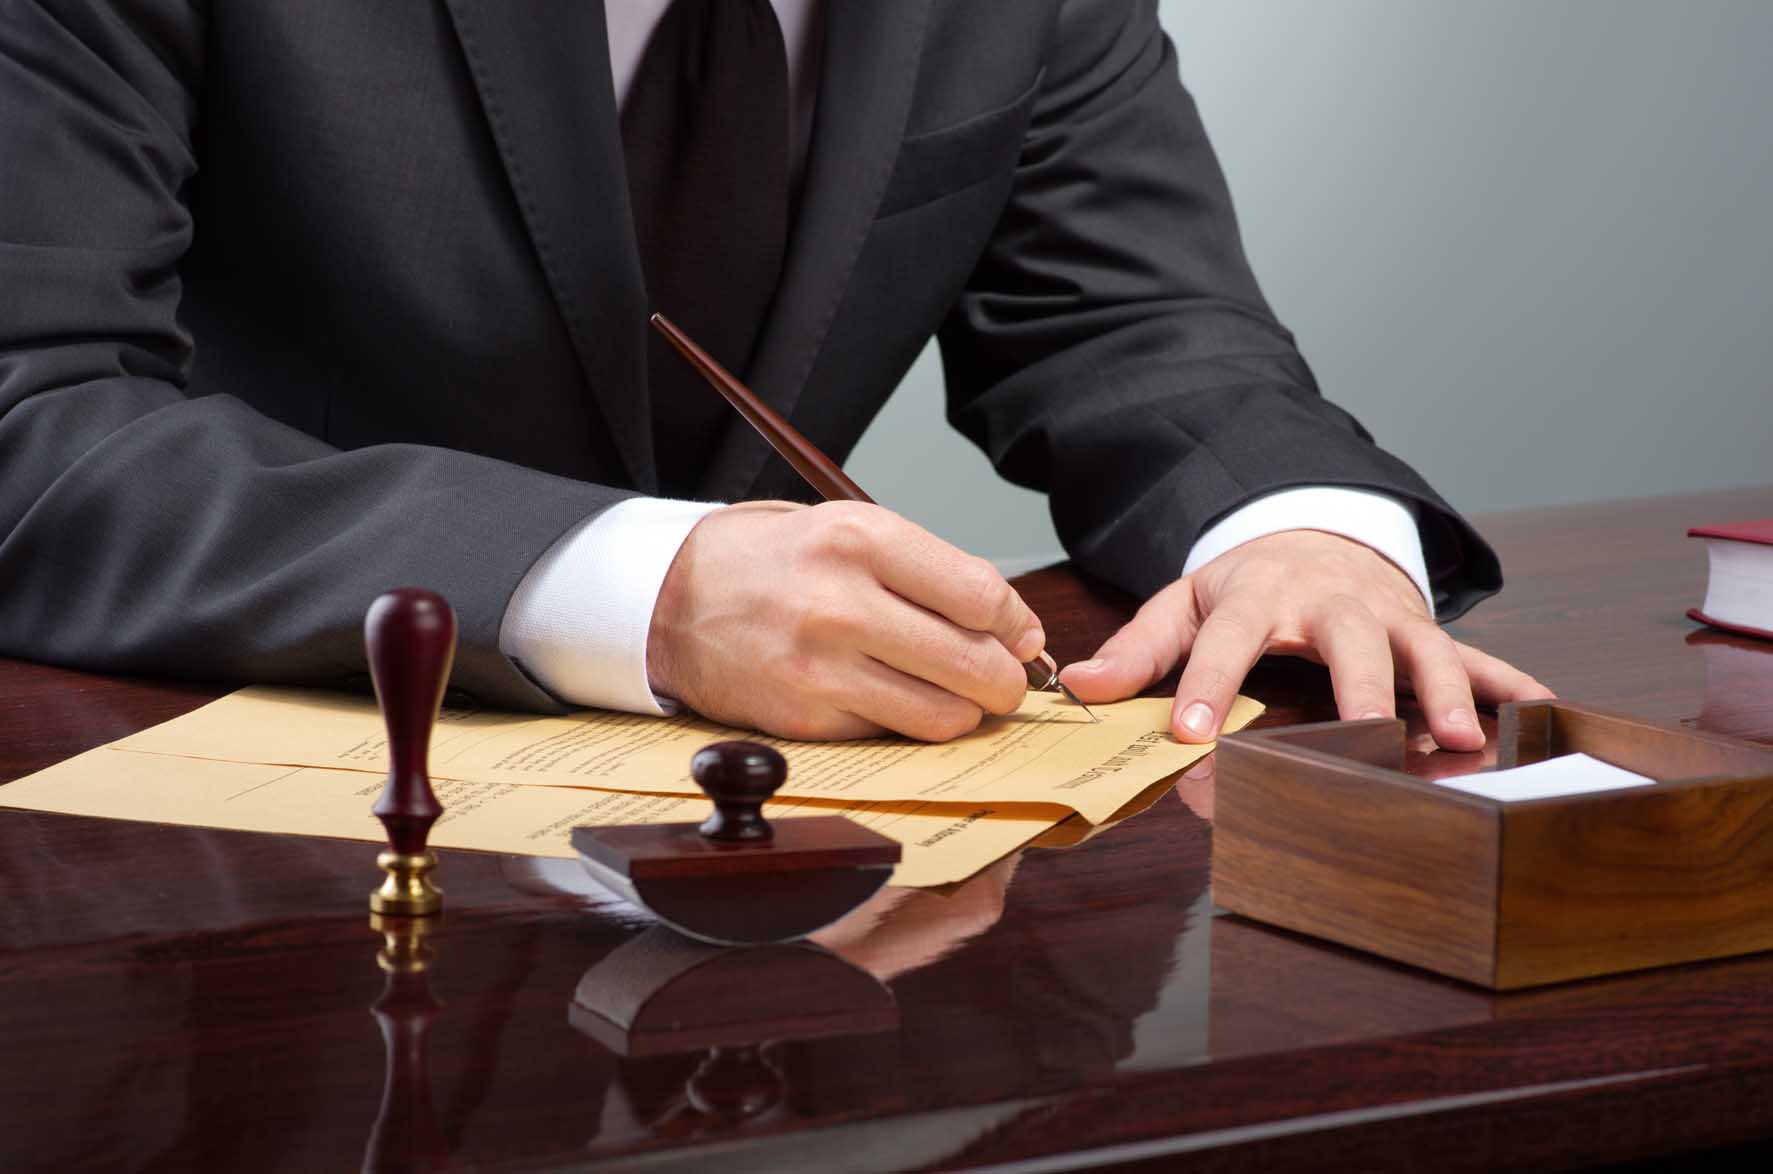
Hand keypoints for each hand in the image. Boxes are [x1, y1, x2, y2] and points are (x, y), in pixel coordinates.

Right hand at [648, 500, 1044, 740]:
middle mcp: (841, 603)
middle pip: (973, 663)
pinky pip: (892, 733)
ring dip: (964, 712)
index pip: (981, 595)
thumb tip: (1012, 627)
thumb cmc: (773, 561)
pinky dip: (907, 723)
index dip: (1017, 625)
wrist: (670, 599)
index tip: (1022, 636)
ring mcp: (821, 667)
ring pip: (942, 714)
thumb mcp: (847, 529)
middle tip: (1004, 680)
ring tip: (956, 694)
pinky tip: (893, 699)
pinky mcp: (805, 717)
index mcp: (859, 539)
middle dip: (1005, 681)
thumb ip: (928, 571)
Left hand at [1059, 530, 1552, 750]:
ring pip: (1423, 648)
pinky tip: (1541, 709)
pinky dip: (1509, 682)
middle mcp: (1330, 603)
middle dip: (1359, 685)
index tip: (1192, 734)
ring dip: (1445, 691)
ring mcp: (1387, 615)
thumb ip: (1138, 646)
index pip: (1227, 639)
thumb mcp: (1184, 603)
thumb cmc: (1245, 584)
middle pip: (1349, 640)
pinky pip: (1476, 655)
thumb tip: (1079, 683)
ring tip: (1458, 739)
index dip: (1208, 684)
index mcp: (1257, 595)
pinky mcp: (1426, 630)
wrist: (1314, 534)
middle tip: (1364, 731)